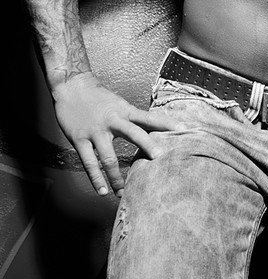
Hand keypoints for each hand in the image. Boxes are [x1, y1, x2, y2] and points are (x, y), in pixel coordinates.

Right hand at [53, 72, 160, 196]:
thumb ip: (131, 119)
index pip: (149, 118)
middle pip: (134, 134)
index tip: (183, 129)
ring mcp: (96, 131)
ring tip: (124, 192)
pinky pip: (89, 163)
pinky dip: (96, 178)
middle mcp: (112, 120)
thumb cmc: (97, 96)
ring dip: (117, 177)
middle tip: (160, 159)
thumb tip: (150, 131)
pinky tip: (102, 190)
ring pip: (109, 157)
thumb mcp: (118, 104)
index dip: (166, 123)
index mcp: (124, 111)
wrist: (72, 86)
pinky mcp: (79, 139)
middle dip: (148, 146)